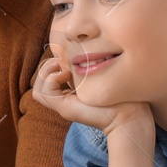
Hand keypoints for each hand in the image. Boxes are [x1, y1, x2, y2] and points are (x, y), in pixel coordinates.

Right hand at [32, 54, 154, 140]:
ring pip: (37, 90)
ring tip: (66, 69)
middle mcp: (64, 102)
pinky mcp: (65, 108)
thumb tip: (80, 53)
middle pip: (38, 85)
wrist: (128, 114)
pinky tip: (68, 74)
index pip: (46, 81)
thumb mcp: (99, 77)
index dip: (52, 67)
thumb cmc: (120, 94)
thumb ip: (89, 69)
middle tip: (64, 63)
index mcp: (70, 95)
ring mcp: (63, 106)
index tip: (68, 60)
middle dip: (47, 67)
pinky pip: (44, 92)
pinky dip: (52, 79)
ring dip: (47, 73)